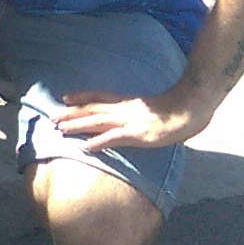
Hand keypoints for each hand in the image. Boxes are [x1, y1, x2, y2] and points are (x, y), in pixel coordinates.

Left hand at [54, 86, 214, 152]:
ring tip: (60, 129)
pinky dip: (100, 142)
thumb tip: (141, 118)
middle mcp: (125, 110)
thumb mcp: (156, 108)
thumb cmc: (180, 108)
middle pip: (93, 110)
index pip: (101, 97)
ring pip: (98, 122)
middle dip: (71, 113)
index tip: (65, 97)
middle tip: (51, 116)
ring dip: (78, 125)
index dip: (83, 97)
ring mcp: (131, 122)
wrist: (192, 107)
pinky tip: (86, 147)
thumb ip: (144, 112)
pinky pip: (116, 139)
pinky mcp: (139, 135)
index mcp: (129, 103)